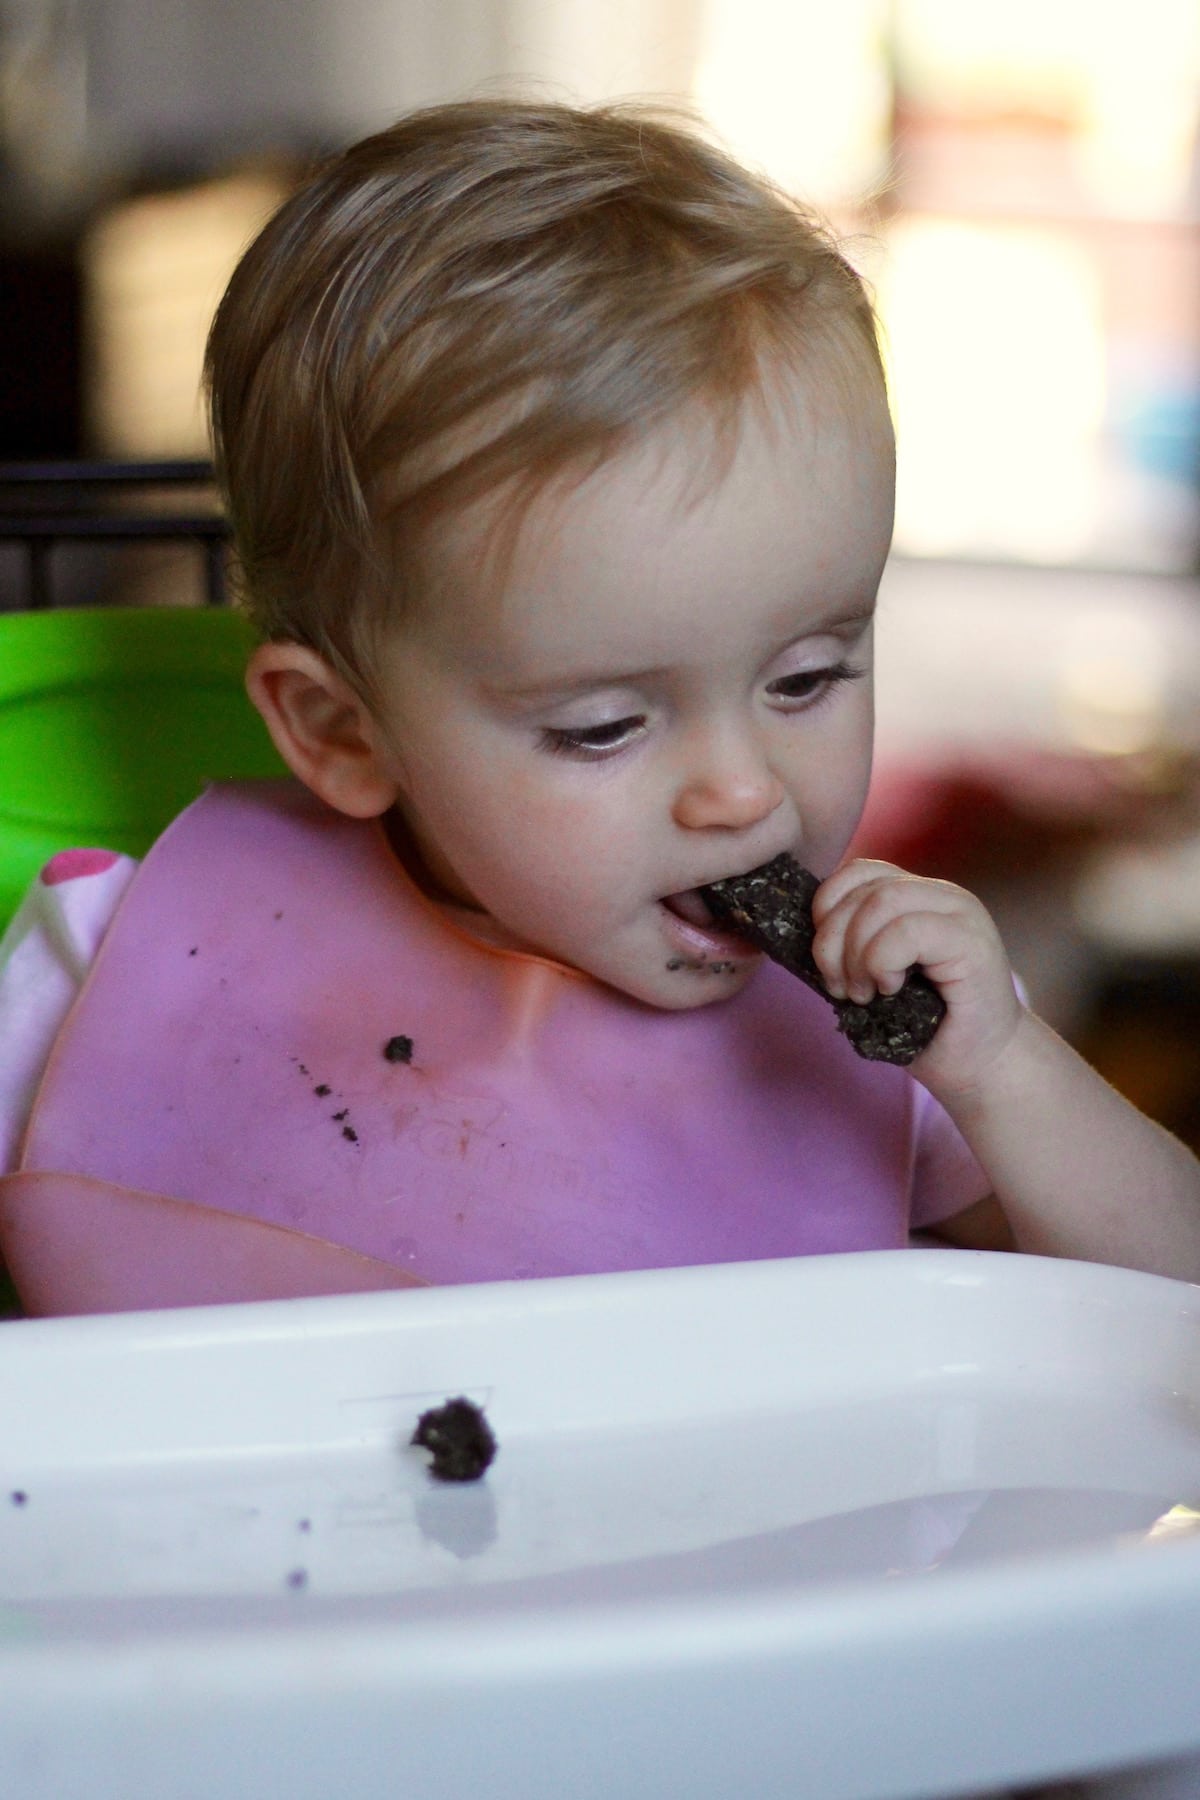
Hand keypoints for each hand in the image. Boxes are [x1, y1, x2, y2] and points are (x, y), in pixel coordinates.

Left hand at [811, 859, 1023, 1098]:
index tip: (826, 959)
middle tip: (840, 988)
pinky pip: (906, 931)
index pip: (858, 871)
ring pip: (881, 903)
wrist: (981, 1067)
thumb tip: (804, 930)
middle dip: (833, 941)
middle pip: (864, 888)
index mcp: (918, 896)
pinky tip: (890, 990)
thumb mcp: (875, 974)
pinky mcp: (973, 942)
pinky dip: (882, 963)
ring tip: (863, 994)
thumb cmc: (925, 1027)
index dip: (827, 908)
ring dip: (856, 955)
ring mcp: (961, 914)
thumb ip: (852, 941)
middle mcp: (942, 896)